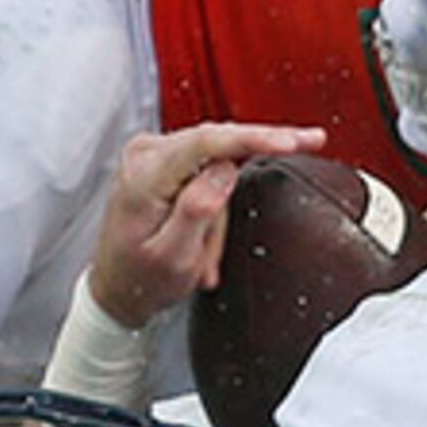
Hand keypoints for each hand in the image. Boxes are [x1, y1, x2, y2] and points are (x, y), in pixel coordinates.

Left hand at [87, 121, 325, 326]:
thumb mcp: (173, 259)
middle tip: (311, 141)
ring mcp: (153, 153)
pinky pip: (210, 167)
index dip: (256, 137)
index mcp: (144, 176)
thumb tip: (226, 171)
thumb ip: (199, 211)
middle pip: (219, 144)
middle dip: (252, 168)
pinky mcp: (165, 159)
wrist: (115, 288)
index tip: (292, 141)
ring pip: (219, 161)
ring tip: (205, 255)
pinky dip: (218, 202)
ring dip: (222, 211)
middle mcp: (145, 154)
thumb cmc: (138, 280)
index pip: (208, 143)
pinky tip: (205, 239)